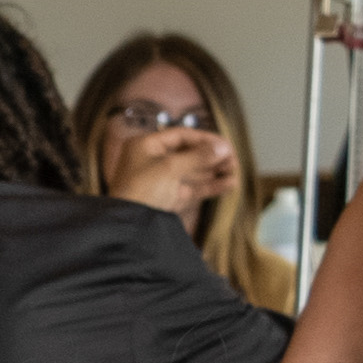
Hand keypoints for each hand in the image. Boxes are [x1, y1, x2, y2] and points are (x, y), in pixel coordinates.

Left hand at [103, 127, 235, 222]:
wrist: (127, 227)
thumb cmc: (140, 191)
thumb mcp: (169, 168)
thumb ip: (198, 156)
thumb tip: (223, 147)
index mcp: (146, 146)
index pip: (181, 136)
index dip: (205, 139)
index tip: (226, 145)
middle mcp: (153, 161)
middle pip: (189, 153)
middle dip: (212, 156)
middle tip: (233, 160)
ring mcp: (162, 180)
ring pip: (193, 172)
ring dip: (214, 171)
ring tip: (235, 172)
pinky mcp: (169, 198)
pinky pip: (192, 188)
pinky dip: (210, 186)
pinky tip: (229, 185)